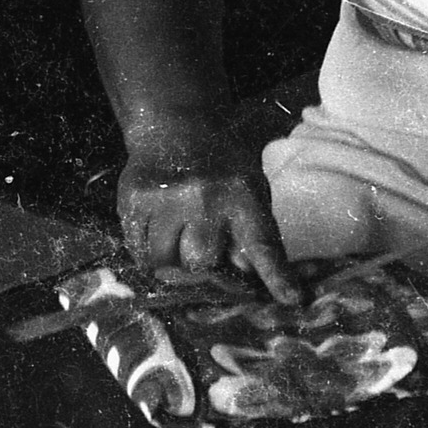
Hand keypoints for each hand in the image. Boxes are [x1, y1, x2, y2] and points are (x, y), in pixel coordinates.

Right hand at [118, 138, 294, 302]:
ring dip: (170, 260)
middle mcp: (205, 199)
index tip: (293, 300)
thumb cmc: (221, 168)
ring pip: (163, 262)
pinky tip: (157, 229)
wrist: (175, 127)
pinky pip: (136, 249)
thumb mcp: (251, 189)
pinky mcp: (134, 200)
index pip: (263, 245)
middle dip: (201, 264)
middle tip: (201, 247)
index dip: (277, 277)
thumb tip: (252, 277)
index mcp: (243, 196)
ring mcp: (166, 200)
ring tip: (177, 237)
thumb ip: (254, 230)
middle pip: (200, 264)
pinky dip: (146, 250)